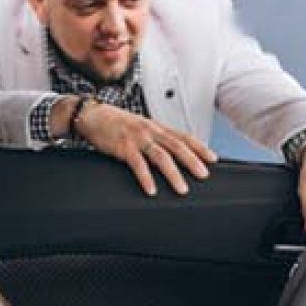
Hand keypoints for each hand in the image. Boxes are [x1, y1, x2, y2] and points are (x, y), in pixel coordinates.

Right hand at [74, 100, 216, 195]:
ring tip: (182, 189)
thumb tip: (171, 153)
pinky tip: (151, 189)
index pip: (183, 136)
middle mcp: (150, 130)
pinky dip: (146, 178)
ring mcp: (137, 138)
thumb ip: (155, 138)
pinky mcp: (123, 147)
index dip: (199, 147)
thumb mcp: (140, 127)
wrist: (92, 116)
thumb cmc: (116, 123)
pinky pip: (138, 164)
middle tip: (204, 175)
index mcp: (156, 127)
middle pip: (177, 146)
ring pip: (161, 156)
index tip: (212, 158)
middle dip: (192, 161)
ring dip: (173, 174)